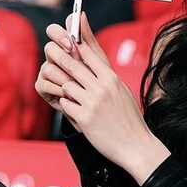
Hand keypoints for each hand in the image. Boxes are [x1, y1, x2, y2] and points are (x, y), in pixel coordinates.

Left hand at [38, 13, 169, 180]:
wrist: (135, 145)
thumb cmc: (129, 119)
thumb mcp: (122, 91)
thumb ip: (107, 77)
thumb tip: (94, 62)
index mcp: (112, 79)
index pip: (89, 53)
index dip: (75, 45)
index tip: (66, 40)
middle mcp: (102, 88)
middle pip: (72, 64)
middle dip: (58, 58)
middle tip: (51, 55)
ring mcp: (93, 103)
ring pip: (66, 85)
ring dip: (64, 89)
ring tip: (68, 93)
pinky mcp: (85, 118)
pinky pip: (66, 104)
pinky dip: (67, 106)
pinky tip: (73, 110)